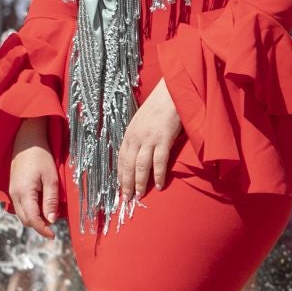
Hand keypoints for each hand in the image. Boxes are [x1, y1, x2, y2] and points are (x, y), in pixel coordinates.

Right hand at [9, 137, 59, 239]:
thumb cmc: (41, 158)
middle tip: (53, 229)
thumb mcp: (51, 179)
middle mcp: (15, 195)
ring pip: (22, 213)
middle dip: (38, 226)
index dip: (42, 229)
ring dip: (34, 218)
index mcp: (23, 194)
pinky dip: (30, 210)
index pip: (32, 219)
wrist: (26, 141)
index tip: (53, 236)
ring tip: (49, 217)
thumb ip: (51, 200)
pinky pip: (21, 206)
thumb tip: (51, 220)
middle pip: (25, 219)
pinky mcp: (14, 188)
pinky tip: (42, 207)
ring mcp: (12, 192)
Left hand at [119, 81, 183, 201]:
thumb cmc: (160, 105)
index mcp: (130, 133)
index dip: (120, 174)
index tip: (120, 187)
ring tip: (139, 196)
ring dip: (139, 183)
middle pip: (128, 165)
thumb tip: (140, 150)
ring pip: (140, 166)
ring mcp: (149, 139)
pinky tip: (159, 185)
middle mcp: (136, 137)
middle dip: (126, 183)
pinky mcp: (163, 139)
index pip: (120, 158)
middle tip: (126, 198)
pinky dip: (159, 175)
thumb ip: (140, 134)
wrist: (171, 92)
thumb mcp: (143, 120)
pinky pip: (159, 162)